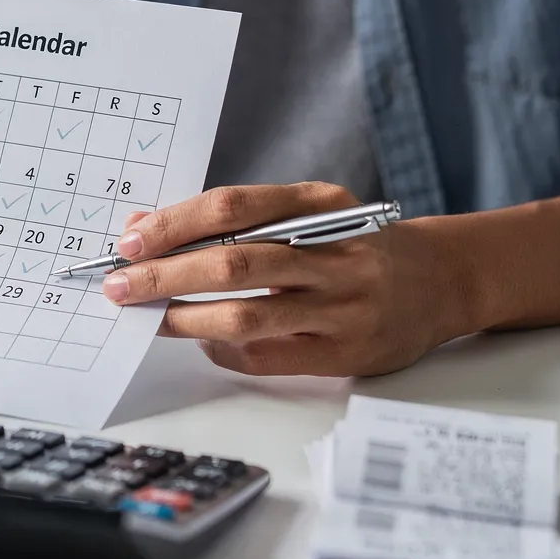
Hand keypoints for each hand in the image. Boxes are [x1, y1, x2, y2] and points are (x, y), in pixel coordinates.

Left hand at [102, 183, 475, 376]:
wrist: (440, 282)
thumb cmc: (354, 244)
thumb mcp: (306, 212)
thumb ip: (233, 219)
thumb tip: (145, 229)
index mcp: (321, 204)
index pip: (232, 208)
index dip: (173, 225)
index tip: (129, 241)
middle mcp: (335, 252)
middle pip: (232, 261)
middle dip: (164, 274)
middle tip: (119, 284)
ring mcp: (343, 306)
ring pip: (246, 313)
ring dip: (185, 317)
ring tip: (149, 315)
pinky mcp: (344, 352)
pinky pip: (266, 354)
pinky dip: (223, 348)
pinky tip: (202, 339)